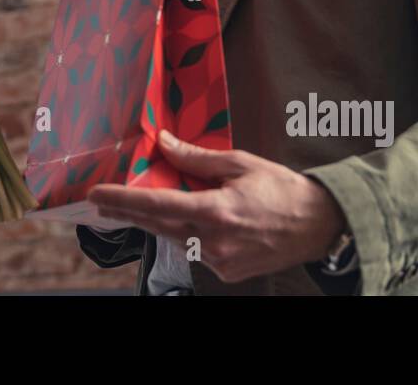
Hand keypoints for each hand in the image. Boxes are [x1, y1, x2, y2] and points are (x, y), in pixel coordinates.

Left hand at [87, 129, 346, 283]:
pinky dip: (185, 235)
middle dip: (128, 212)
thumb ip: (197, 158)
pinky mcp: (226, 274)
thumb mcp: (240, 164)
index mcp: (215, 212)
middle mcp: (213, 242)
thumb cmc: (282, 190)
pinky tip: (185, 220)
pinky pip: (194, 251)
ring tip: (139, 205)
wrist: (319, 225)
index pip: (156, 205)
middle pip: (158, 225)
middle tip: (102, 201)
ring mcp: (219, 262)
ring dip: (157, 222)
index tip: (98, 193)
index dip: (123, 199)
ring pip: (175, 239)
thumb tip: (165, 143)